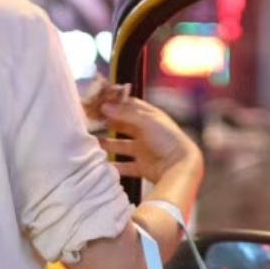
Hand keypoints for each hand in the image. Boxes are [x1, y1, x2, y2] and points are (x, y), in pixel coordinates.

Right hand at [84, 85, 202, 184]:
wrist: (180, 167)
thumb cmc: (167, 139)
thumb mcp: (147, 121)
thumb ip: (125, 114)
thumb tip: (104, 106)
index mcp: (150, 117)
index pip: (129, 106)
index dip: (113, 103)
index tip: (96, 102)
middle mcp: (146, 132)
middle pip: (122, 125)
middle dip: (107, 123)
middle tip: (89, 121)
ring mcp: (143, 150)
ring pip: (120, 145)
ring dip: (107, 144)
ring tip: (91, 143)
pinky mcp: (142, 166)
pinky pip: (124, 166)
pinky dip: (114, 166)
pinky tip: (101, 164)